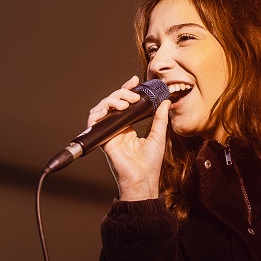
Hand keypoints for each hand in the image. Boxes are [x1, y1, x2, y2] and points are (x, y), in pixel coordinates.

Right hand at [88, 75, 169, 199]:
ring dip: (112, 100)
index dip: (127, 90)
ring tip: (126, 103)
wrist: (143, 180)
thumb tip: (165, 101)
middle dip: (121, 93)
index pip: (124, 103)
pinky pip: (94, 122)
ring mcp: (109, 133)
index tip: (135, 80)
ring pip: (102, 108)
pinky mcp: (103, 139)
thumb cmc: (150, 163)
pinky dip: (98, 112)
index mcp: (128, 127)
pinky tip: (112, 109)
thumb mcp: (158, 135)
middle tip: (134, 96)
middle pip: (112, 102)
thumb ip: (160, 118)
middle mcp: (117, 128)